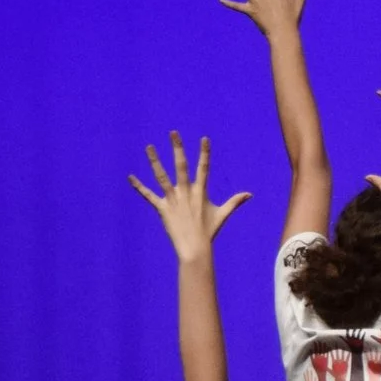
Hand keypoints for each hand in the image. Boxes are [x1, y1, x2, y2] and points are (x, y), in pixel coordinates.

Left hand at [129, 133, 250, 259]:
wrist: (195, 247)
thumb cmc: (209, 231)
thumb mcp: (223, 214)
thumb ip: (235, 202)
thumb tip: (249, 194)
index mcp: (200, 192)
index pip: (203, 168)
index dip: (204, 153)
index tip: (204, 138)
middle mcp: (186, 192)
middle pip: (181, 166)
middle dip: (177, 148)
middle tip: (173, 133)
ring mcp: (173, 200)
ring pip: (162, 176)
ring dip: (154, 161)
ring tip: (149, 146)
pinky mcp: (162, 208)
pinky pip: (149, 195)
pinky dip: (139, 187)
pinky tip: (130, 177)